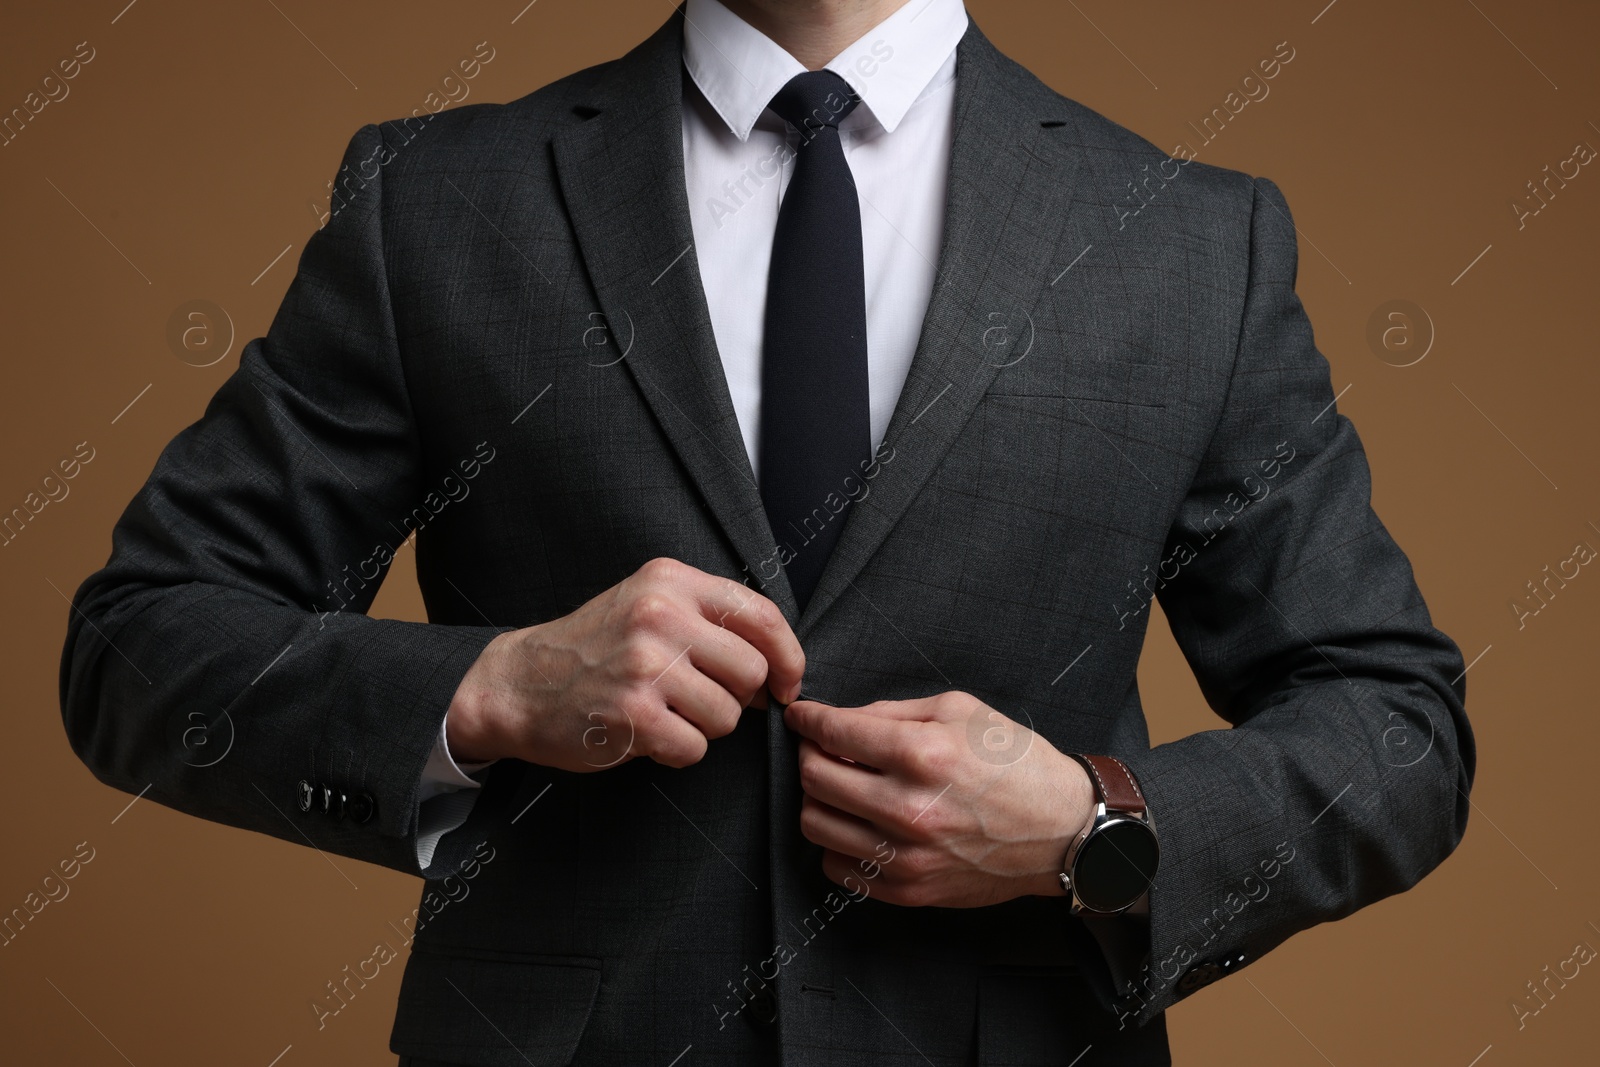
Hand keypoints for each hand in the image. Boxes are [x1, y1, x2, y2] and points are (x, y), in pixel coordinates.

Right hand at [445, 557, 804, 771]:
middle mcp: (660, 616)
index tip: (786, 683)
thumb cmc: (595, 647)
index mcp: (671, 581)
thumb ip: (709, 618)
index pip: (761, 615)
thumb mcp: (648, 602)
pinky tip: (648, 734)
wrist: (518, 683)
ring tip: (665, 713)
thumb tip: (780, 665)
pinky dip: (678, 751)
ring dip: (704, 727)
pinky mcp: (633, 716)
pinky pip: (695, 747)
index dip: (788, 657)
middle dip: (738, 698)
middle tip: (701, 700)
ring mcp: (646, 666)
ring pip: (728, 716)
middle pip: (752, 672)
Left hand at [784, 692, 1094, 906]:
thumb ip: (893, 712)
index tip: (802, 717)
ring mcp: (907, 856)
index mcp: (923, 754)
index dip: (808, 719)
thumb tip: (842, 720)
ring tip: (843, 787)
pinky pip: (838, 868)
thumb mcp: (962, 711)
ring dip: (819, 800)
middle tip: (824, 748)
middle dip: (810, 755)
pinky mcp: (909, 890)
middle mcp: (909, 808)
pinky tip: (861, 825)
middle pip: (814, 779)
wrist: (1063, 831)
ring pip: (815, 825)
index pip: (833, 732)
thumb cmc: (1018, 764)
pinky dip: (838, 843)